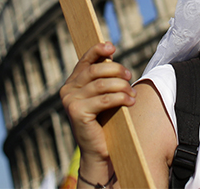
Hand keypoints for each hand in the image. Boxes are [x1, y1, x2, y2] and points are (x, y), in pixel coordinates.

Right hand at [60, 42, 134, 161]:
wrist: (98, 152)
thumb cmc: (103, 122)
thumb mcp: (102, 95)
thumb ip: (103, 77)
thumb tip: (111, 54)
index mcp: (71, 83)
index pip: (85, 60)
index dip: (97, 50)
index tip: (111, 46)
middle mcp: (67, 90)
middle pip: (96, 70)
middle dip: (116, 70)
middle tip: (130, 75)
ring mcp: (70, 101)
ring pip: (102, 84)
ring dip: (121, 86)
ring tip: (132, 93)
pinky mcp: (77, 112)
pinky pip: (104, 99)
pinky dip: (120, 98)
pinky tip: (130, 101)